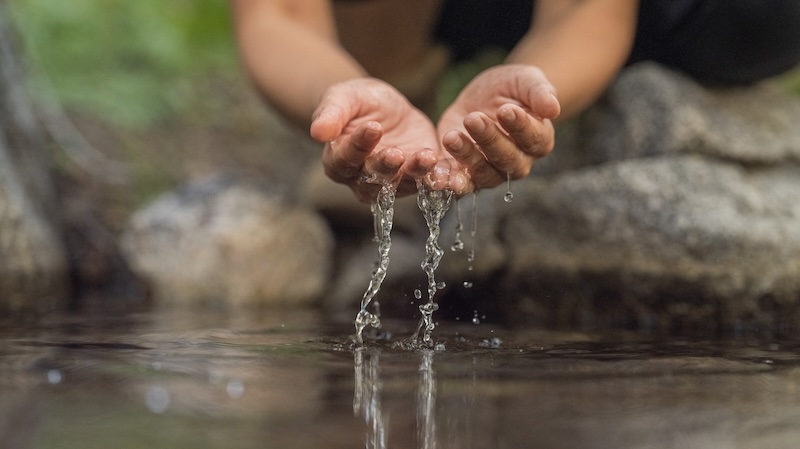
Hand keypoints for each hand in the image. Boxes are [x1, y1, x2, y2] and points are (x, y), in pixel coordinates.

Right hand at [310, 78, 445, 202]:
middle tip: (396, 152)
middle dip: (385, 166)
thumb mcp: (342, 98)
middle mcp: (361, 179)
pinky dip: (436, 178)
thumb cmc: (355, 102)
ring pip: (401, 184)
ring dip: (414, 173)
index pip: (345, 158)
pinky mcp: (414, 177)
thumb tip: (317, 132)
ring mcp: (390, 182)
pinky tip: (446, 170)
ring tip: (426, 157)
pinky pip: (425, 182)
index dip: (358, 145)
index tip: (371, 128)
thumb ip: (331, 114)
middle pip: (372, 179)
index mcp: (338, 161)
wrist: (382, 106)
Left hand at [437, 65, 560, 190]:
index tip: (506, 110)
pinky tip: (437, 172)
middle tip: (473, 119)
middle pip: (507, 159)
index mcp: (538, 140)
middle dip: (489, 140)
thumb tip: (553, 108)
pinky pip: (459, 183)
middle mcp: (518, 162)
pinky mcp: (465, 174)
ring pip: (482, 172)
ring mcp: (491, 172)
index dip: (520, 126)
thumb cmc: (510, 88)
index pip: (533, 138)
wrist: (482, 97)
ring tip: (451, 136)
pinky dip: (448, 180)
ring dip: (466, 156)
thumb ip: (539, 92)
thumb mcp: (525, 80)